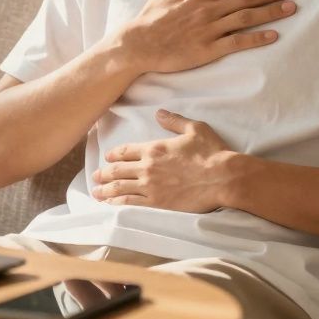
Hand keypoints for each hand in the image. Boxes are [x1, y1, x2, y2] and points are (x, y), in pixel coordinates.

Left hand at [90, 109, 236, 212]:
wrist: (222, 178)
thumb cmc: (211, 152)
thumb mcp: (194, 128)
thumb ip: (174, 121)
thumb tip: (159, 113)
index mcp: (154, 148)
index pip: (126, 150)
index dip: (114, 154)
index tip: (107, 157)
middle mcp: (147, 167)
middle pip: (118, 170)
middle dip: (104, 173)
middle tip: (95, 176)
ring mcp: (150, 186)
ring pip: (120, 188)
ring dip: (105, 190)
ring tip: (96, 192)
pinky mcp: (157, 203)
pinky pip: (131, 204)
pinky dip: (117, 204)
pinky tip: (110, 205)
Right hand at [115, 0, 299, 74]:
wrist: (138, 43)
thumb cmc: (151, 16)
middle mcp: (209, 8)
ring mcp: (210, 29)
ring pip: (247, 17)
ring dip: (272, 11)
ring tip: (291, 8)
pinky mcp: (208, 49)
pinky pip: (238, 42)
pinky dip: (257, 38)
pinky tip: (273, 36)